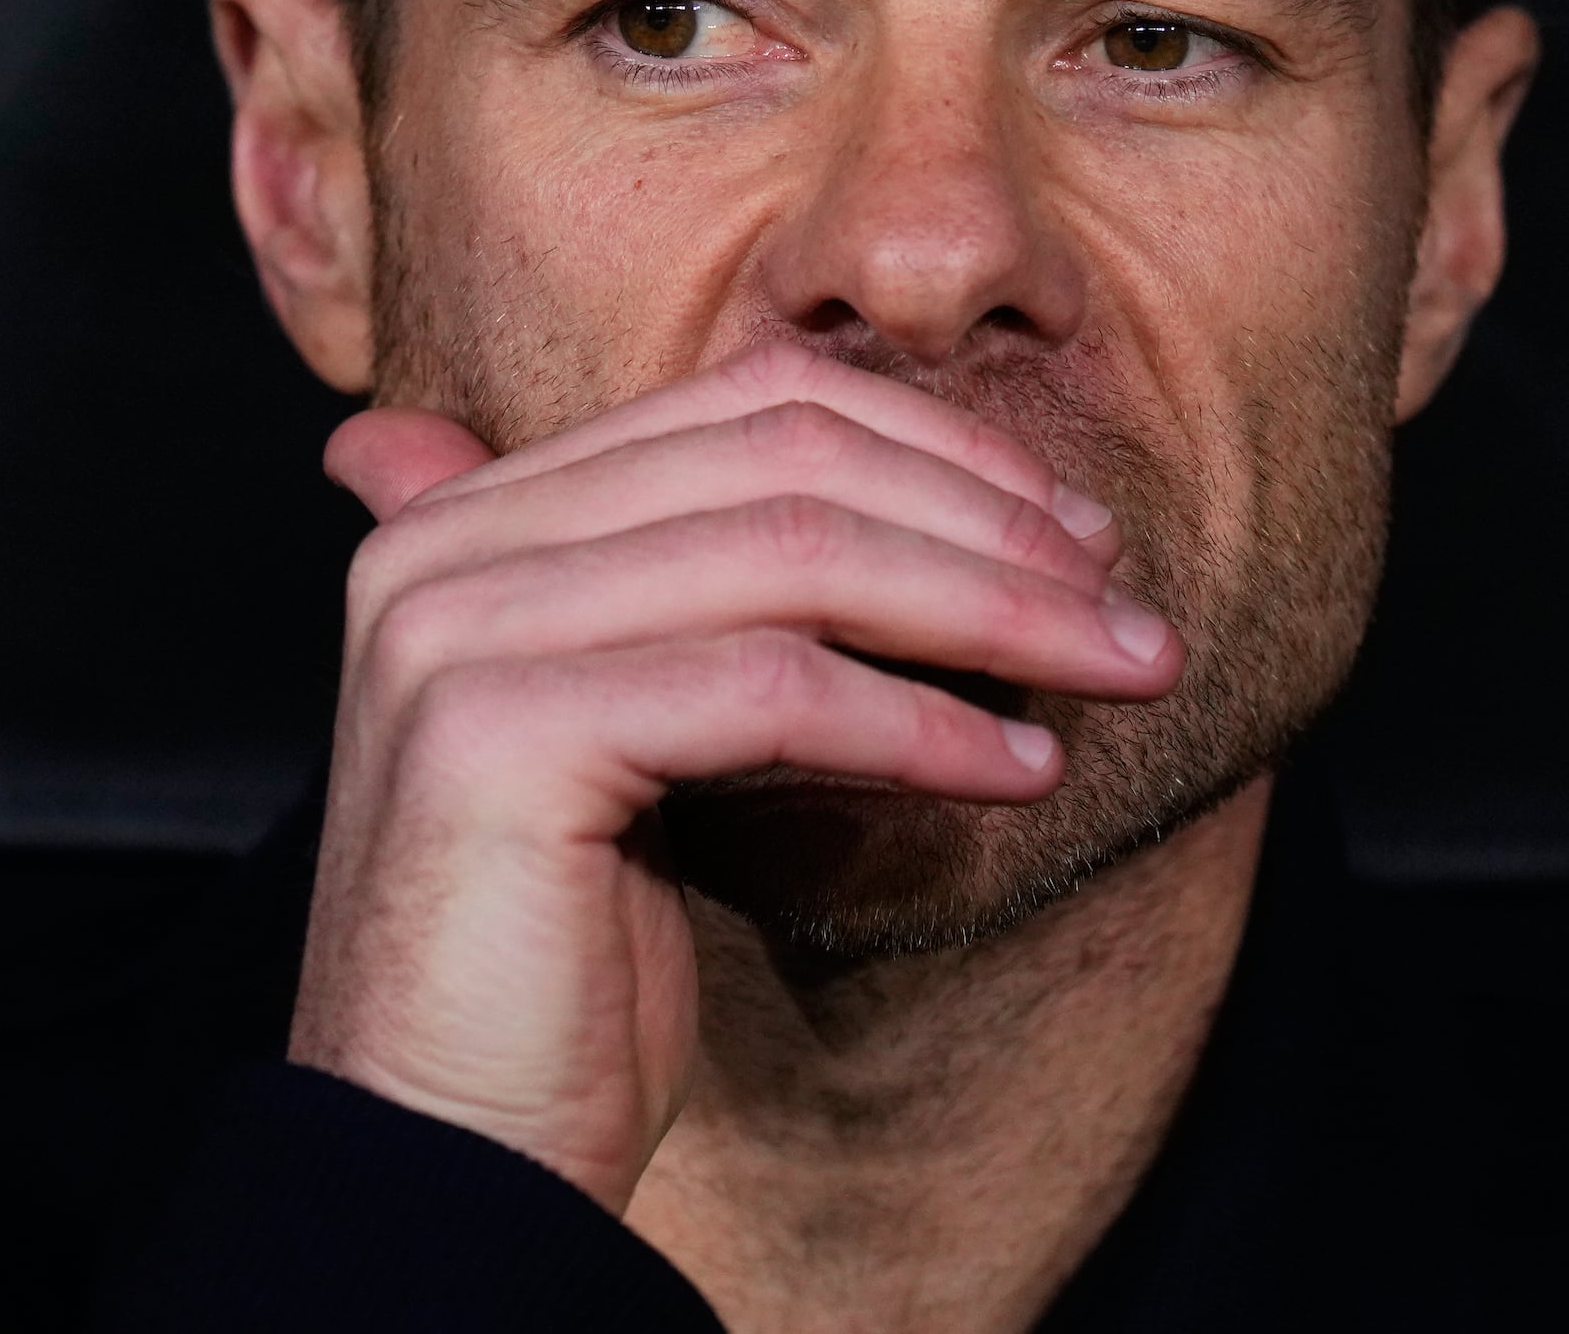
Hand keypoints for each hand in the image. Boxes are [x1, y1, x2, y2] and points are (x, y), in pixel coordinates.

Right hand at [286, 343, 1180, 1209]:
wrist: (446, 1160)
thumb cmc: (561, 973)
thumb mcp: (657, 742)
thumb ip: (718, 606)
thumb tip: (918, 502)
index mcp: (469, 523)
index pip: (745, 408)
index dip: (935, 452)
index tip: (1074, 538)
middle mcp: (441, 551)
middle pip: (780, 464)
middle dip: (988, 524)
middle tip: (1127, 599)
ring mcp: (455, 633)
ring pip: (792, 557)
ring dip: (993, 609)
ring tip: (1117, 668)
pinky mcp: (498, 736)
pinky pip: (770, 691)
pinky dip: (922, 723)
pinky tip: (1023, 767)